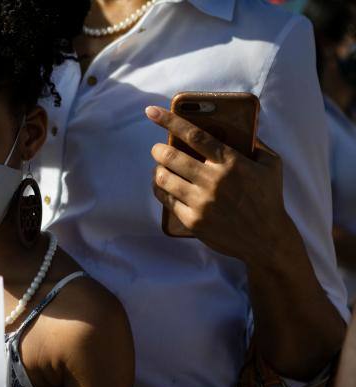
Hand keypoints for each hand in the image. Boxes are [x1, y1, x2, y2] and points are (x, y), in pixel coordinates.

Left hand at [146, 105, 295, 268]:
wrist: (266, 239)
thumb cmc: (268, 197)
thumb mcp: (271, 164)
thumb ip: (254, 142)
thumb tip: (235, 123)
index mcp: (231, 162)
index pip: (194, 135)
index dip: (169, 120)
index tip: (152, 111)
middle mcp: (214, 181)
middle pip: (171, 157)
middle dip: (158, 150)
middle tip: (157, 149)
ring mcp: (202, 202)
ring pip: (164, 178)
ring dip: (158, 170)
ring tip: (161, 168)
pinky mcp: (193, 221)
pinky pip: (166, 200)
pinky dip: (161, 190)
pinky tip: (163, 186)